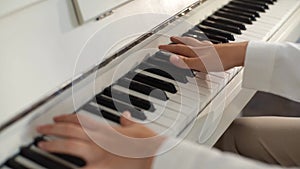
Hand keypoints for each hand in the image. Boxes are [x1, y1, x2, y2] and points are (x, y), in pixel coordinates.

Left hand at [36, 112, 164, 168]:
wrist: (156, 155)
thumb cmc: (148, 142)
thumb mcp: (139, 128)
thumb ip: (128, 122)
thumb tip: (125, 116)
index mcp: (108, 130)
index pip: (81, 120)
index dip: (66, 118)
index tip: (57, 118)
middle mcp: (100, 141)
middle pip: (71, 131)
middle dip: (53, 129)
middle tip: (41, 129)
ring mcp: (99, 155)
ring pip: (71, 147)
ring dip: (54, 144)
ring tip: (43, 144)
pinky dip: (69, 167)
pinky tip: (59, 167)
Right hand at [159, 36, 247, 71]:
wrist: (238, 55)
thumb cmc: (221, 60)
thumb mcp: (200, 64)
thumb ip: (186, 62)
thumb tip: (172, 59)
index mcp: (195, 51)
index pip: (179, 48)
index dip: (169, 48)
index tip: (161, 47)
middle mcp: (201, 48)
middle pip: (186, 43)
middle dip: (177, 41)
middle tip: (171, 39)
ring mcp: (208, 48)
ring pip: (194, 43)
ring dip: (187, 42)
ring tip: (184, 40)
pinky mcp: (216, 50)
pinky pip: (203, 46)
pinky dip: (199, 45)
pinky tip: (204, 47)